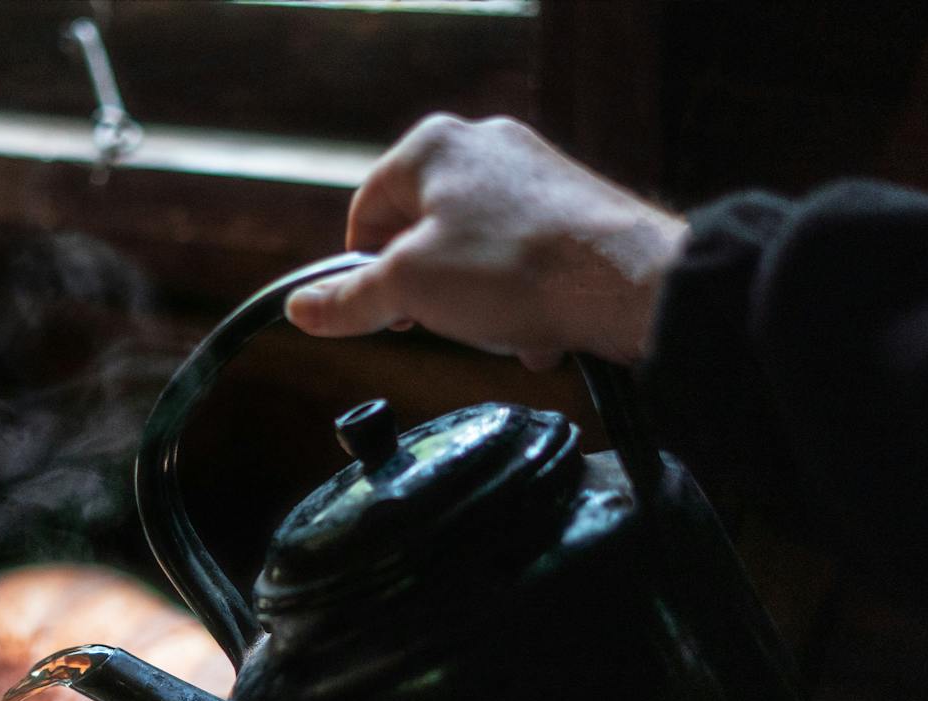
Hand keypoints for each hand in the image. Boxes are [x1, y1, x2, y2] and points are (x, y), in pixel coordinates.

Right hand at [285, 115, 687, 368]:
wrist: (628, 283)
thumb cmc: (514, 269)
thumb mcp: (408, 290)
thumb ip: (348, 301)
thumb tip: (299, 309)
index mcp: (431, 147)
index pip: (366, 213)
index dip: (361, 272)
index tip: (374, 314)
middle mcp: (482, 147)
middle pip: (420, 234)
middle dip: (429, 292)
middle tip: (444, 323)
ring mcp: (531, 174)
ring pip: (472, 254)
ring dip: (477, 305)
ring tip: (500, 328)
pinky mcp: (570, 207)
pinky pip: (521, 260)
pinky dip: (520, 299)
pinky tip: (536, 327)